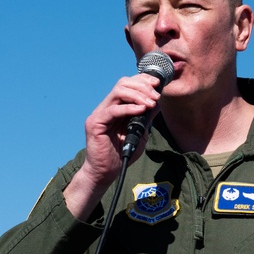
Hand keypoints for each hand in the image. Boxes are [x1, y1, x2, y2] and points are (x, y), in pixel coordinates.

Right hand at [64, 73, 161, 220]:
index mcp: (117, 107)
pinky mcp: (95, 123)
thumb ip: (146, 117)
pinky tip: (141, 110)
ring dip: (138, 95)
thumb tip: (158, 102)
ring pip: (118, 91)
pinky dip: (129, 108)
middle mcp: (107, 106)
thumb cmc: (123, 154)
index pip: (128, 84)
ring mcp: (100, 113)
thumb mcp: (140, 132)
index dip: (143, 80)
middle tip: (156, 96)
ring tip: (151, 103)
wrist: (107, 172)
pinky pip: (113, 110)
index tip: (158, 84)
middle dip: (142, 87)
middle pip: (123, 83)